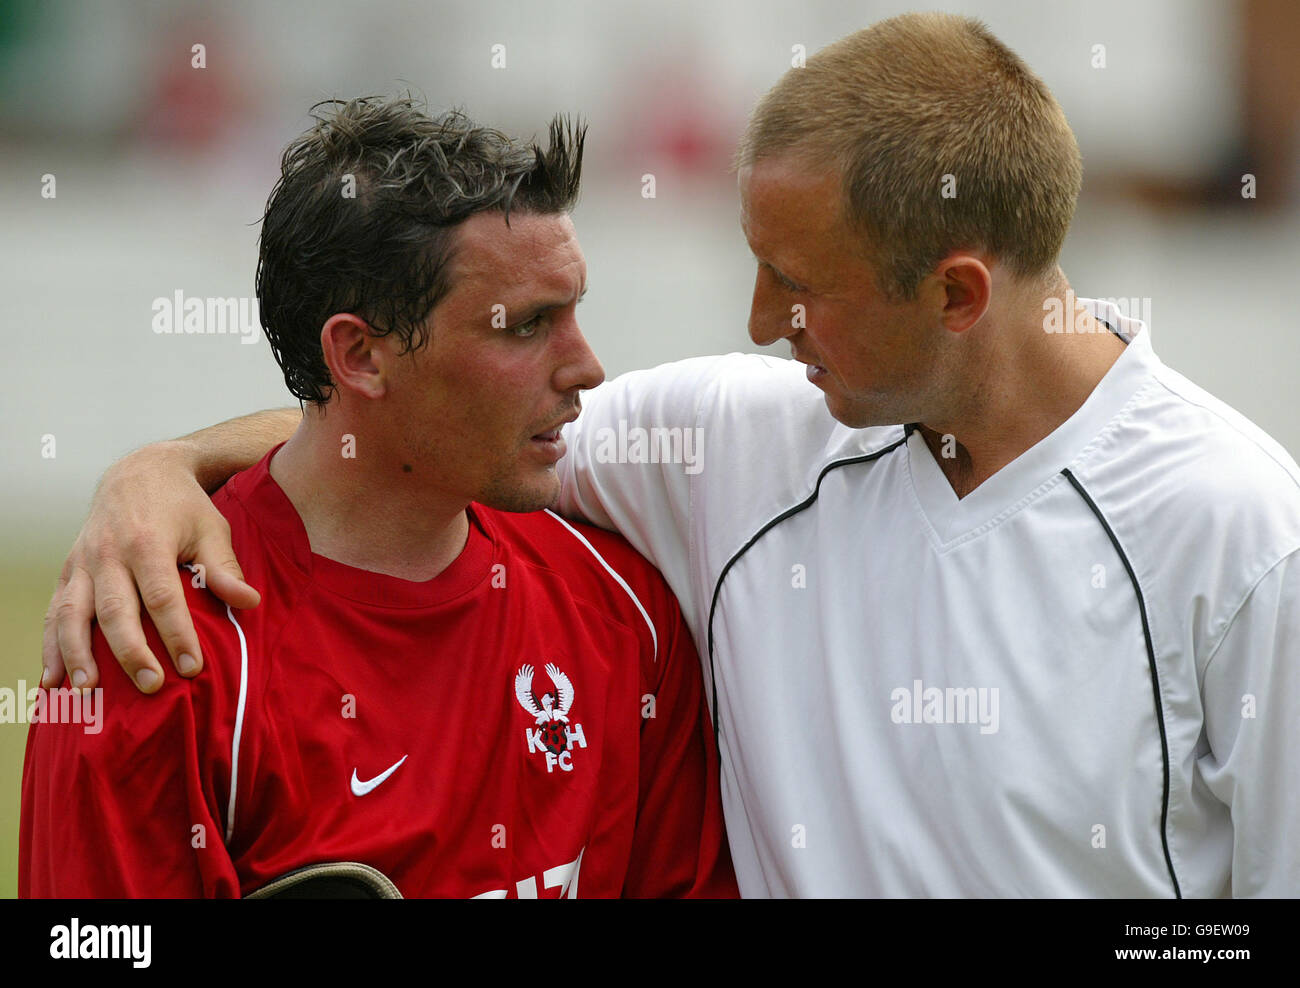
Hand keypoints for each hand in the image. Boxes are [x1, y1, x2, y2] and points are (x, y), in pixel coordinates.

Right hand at [42, 440, 260, 692]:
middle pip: (115, 609)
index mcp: (148, 542)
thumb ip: (225, 567)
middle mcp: (109, 553)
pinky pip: (54, 611)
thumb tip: (250, 603)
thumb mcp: (212, 528)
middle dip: (131, 651)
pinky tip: (54, 678)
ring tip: (87, 690)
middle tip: (151, 685)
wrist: (140, 472)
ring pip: (72, 613)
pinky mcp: (68, 570)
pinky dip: (51, 646)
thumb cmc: (183, 506)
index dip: (176, 634)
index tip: (192, 668)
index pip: (162, 597)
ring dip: (77, 654)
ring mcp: (83, 562)